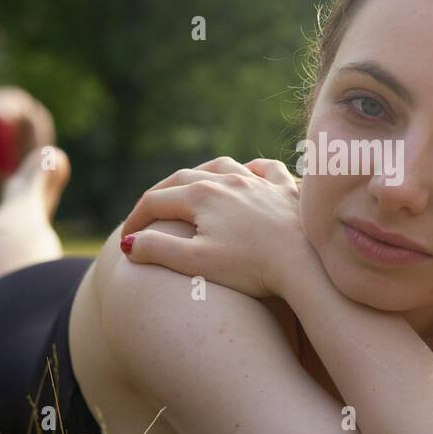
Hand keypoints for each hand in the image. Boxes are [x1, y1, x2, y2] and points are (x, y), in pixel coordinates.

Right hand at [119, 156, 305, 298]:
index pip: (156, 202)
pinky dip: (251, 170)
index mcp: (201, 196)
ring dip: (201, 172)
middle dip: (161, 194)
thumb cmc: (250, 267)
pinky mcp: (286, 190)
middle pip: (183, 178)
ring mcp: (259, 182)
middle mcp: (228, 180)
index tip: (126, 239)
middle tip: (148, 212)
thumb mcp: (196, 263)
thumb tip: (130, 244)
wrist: (305, 263)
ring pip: (222, 166)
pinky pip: (265, 169)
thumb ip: (158, 251)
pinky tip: (249, 175)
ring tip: (192, 185)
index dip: (135, 220)